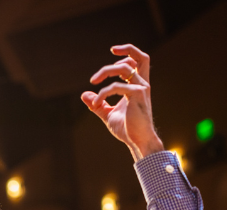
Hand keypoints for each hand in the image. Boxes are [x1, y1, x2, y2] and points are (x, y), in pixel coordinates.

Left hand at [81, 44, 163, 161]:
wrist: (137, 141)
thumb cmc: (127, 128)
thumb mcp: (108, 113)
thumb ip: (98, 103)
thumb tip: (84, 95)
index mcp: (138, 85)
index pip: (139, 60)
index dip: (128, 51)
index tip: (113, 50)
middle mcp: (142, 84)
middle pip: (137, 58)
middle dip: (119, 56)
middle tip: (95, 77)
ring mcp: (141, 89)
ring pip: (125, 68)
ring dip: (105, 73)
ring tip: (92, 84)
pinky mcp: (137, 96)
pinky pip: (116, 86)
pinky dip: (103, 93)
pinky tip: (95, 104)